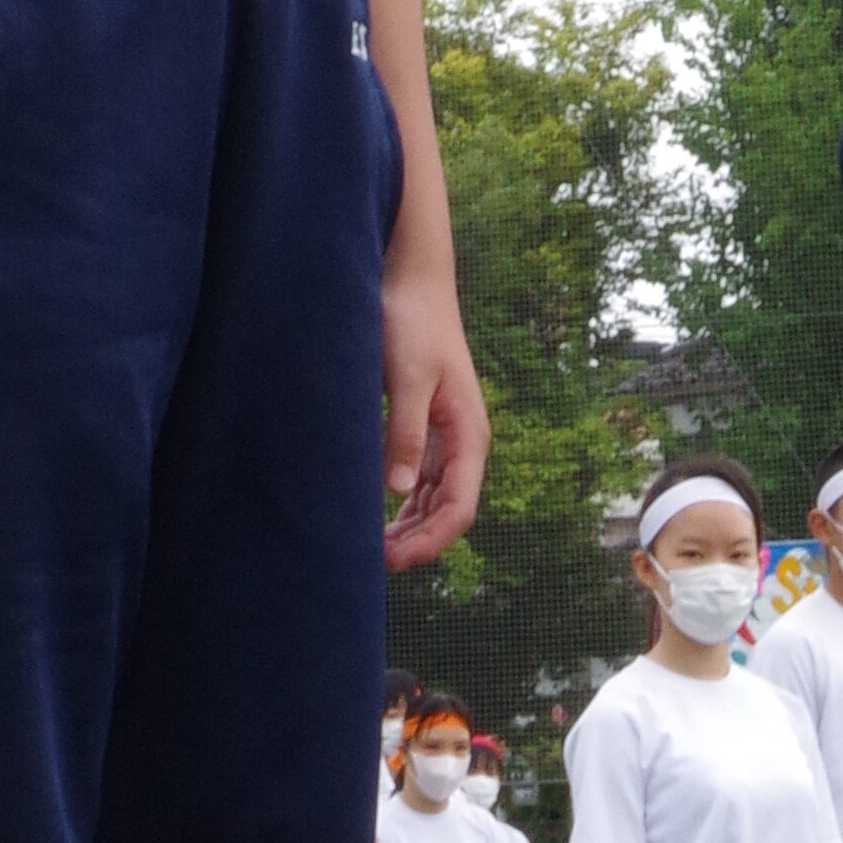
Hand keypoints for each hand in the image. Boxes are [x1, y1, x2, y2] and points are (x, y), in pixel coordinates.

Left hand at [379, 250, 489, 569]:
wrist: (413, 281)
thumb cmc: (413, 322)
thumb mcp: (407, 377)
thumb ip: (404, 433)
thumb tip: (400, 492)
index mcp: (469, 434)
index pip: (459, 508)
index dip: (431, 542)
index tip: (392, 558)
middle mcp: (464, 442)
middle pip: (450, 511)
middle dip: (419, 542)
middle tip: (373, 561)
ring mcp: (447, 436)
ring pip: (437, 500)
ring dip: (413, 528)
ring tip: (374, 549)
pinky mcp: (428, 427)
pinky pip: (424, 481)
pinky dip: (407, 505)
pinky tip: (382, 519)